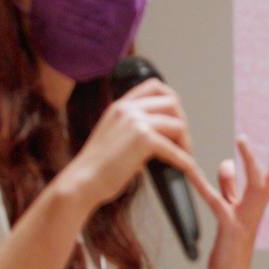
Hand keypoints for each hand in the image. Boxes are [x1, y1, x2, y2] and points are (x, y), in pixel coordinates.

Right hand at [60, 79, 199, 209]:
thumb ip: (134, 128)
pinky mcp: (143, 139)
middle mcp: (128, 109)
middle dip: (182, 122)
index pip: (155, 86)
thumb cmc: (97, 167)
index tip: (178, 118)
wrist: (82, 182)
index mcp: (120, 106)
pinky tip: (186, 170)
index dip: (172, 100)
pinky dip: (185, 162)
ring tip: (185, 159)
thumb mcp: (114, 136)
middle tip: (184, 144)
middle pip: (172, 103)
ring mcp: (136, 121)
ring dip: (186, 143)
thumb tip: (164, 134)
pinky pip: (175, 150)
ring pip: (178, 125)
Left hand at [194, 125, 268, 268]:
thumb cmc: (230, 245)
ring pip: (256, 184)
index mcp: (259, 202)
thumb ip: (229, 186)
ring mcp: (246, 216)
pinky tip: (190, 171)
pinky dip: (202, 184)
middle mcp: (258, 207)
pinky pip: (216, 201)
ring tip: (241, 139)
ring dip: (250, 161)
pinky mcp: (229, 226)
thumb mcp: (229, 209)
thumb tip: (227, 162)